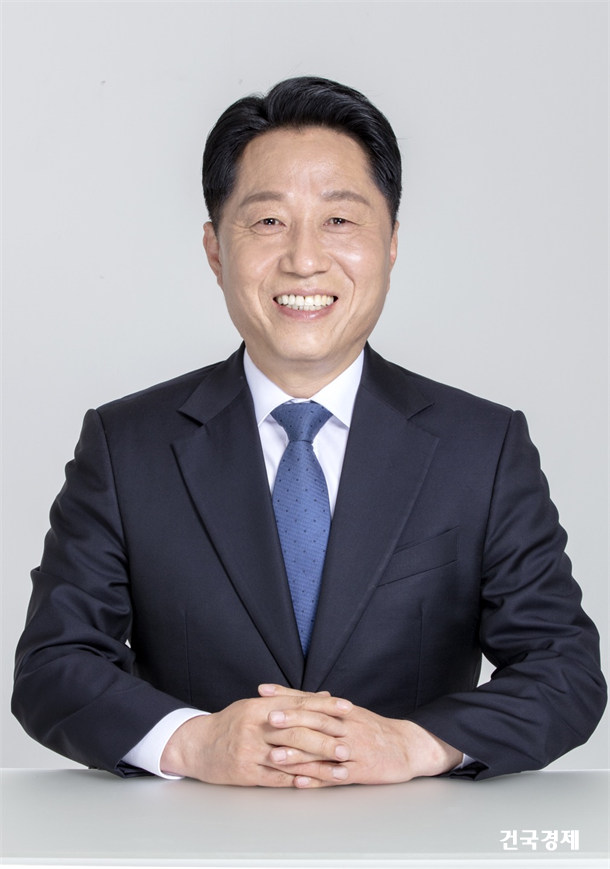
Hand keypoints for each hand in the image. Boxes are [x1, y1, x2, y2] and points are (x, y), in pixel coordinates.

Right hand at [159, 686, 352, 786]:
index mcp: (260, 706)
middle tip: (347, 747)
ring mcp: (250, 750)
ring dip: (318, 766)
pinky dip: (296, 780)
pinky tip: (313, 782)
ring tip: (339, 770)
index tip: (347, 708)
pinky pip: (275, 777)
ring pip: (290, 758)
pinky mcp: (245, 772)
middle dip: (325, 740)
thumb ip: (290, 701)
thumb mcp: (257, 705)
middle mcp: (256, 726)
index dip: (325, 706)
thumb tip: (324, 696)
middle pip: (297, 731)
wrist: (197, 744)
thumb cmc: (231, 723)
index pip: (299, 704)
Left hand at [262, 684, 462, 786]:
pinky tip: (299, 783)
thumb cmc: (370, 729)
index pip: (311, 700)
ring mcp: (353, 750)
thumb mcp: (347, 712)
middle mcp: (347, 727)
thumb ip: (317, 703)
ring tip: (275, 756)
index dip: (287, 697)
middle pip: (317, 721)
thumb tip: (284, 695)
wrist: (406, 747)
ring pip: (323, 751)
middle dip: (292, 720)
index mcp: (342, 711)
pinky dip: (318, 779)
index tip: (263, 694)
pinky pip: (336, 776)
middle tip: (268, 720)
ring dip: (299, 754)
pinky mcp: (360, 772)